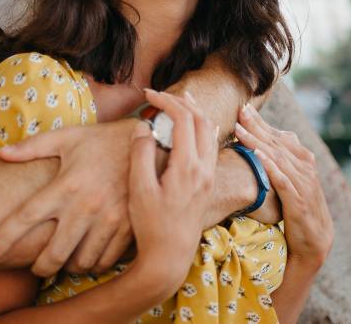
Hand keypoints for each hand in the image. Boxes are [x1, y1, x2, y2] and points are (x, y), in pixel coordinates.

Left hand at [0, 119, 137, 275]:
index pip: (26, 217)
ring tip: (64, 261)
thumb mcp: (68, 138)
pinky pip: (106, 260)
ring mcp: (107, 219)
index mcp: (65, 185)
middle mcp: (84, 206)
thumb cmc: (102, 140)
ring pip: (80, 262)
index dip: (3, 238)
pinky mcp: (127, 227)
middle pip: (52, 253)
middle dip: (40, 268)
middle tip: (36, 268)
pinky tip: (88, 256)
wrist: (151, 143)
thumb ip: (33, 147)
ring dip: (68, 267)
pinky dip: (94, 264)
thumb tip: (1, 154)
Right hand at [127, 89, 217, 287]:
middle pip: (201, 120)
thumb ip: (141, 155)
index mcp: (188, 167)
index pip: (183, 119)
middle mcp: (204, 168)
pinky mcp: (208, 183)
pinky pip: (211, 145)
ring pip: (210, 132)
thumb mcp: (139, 190)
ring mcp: (209, 176)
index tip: (147, 94)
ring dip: (195, 113)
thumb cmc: (150, 226)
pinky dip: (201, 128)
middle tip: (160, 95)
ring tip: (178, 102)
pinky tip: (192, 127)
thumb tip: (143, 126)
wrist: (169, 257)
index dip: (166, 100)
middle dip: (181, 102)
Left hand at [235, 105, 333, 272]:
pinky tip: (257, 155)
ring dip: (257, 141)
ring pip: (277, 157)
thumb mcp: (290, 182)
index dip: (262, 122)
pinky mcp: (298, 201)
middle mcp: (305, 168)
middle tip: (240, 110)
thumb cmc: (297, 210)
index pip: (279, 136)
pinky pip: (282, 180)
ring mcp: (303, 184)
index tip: (244, 109)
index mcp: (303, 160)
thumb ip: (280, 163)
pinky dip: (270, 166)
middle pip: (277, 142)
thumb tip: (260, 145)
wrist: (315, 242)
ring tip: (240, 128)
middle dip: (257, 125)